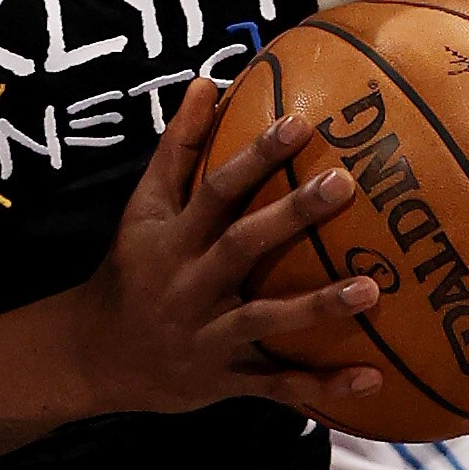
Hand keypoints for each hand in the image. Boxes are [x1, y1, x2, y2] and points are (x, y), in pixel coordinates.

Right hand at [70, 72, 387, 420]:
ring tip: (371, 289)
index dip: (254, 157)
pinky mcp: (224, 379)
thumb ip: (178, 147)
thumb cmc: (133, 269)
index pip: (214, 190)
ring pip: (265, 320)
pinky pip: (278, 386)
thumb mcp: (144, 208)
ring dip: (317, 307)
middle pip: (242, 245)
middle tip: (345, 184)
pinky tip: (372, 379)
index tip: (299, 124)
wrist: (95, 356)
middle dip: (292, 216)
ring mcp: (207, 335)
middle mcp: (188, 283)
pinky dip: (322, 388)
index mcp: (171, 238)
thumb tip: (208, 81)